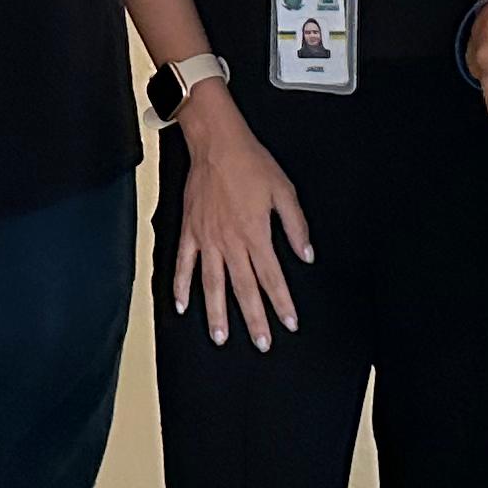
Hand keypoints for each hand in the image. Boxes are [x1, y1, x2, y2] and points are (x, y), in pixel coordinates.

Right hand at [172, 83, 306, 349]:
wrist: (217, 144)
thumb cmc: (251, 164)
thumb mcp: (284, 191)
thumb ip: (295, 226)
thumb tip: (306, 255)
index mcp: (256, 233)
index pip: (272, 277)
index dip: (282, 302)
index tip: (290, 323)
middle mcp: (230, 242)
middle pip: (244, 289)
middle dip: (254, 319)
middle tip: (261, 343)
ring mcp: (207, 239)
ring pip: (212, 284)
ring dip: (217, 313)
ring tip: (221, 337)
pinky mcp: (190, 231)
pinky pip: (183, 265)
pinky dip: (181, 287)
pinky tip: (183, 306)